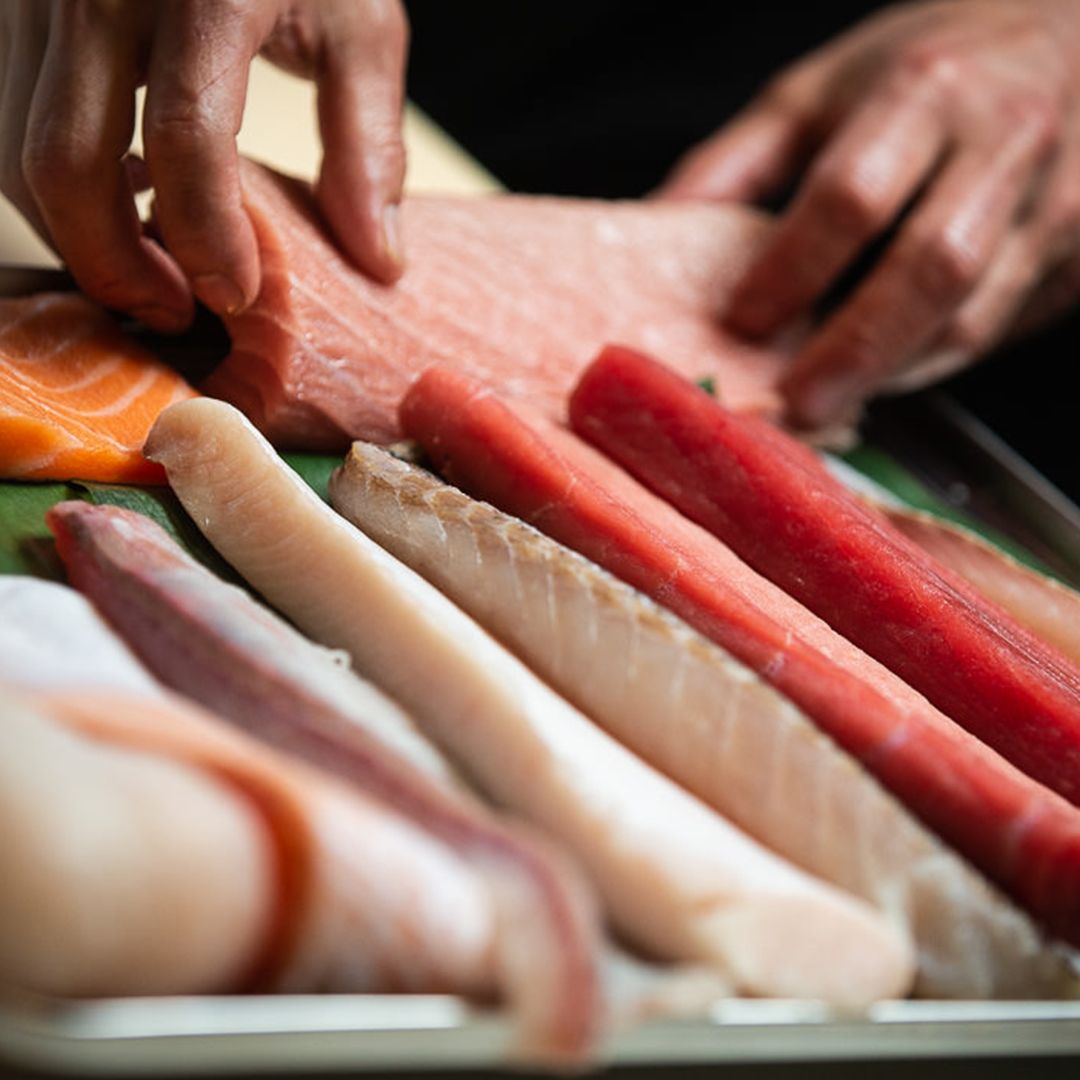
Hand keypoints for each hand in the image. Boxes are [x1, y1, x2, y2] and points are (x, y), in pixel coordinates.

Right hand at [0, 0, 407, 331]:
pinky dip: (57, 184)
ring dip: (79, 233)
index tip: (237, 296)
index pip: (187, 137)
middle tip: (176, 310)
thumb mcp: (359, 21)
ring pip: (16, 150)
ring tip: (154, 266)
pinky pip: (9, 119)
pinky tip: (124, 198)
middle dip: (114, 263)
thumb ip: (368, 141)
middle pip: (65, 162)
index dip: (207, 237)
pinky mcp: (13, 6)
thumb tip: (379, 259)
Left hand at [661, 1, 1079, 428]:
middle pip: (931, 268)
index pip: (852, 195)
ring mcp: (1057, 202)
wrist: (1076, 34)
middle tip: (795, 404)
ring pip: (975, 317)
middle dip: (854, 350)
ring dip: (895, 372)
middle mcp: (1003, 143)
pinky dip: (934, 362)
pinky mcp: (1077, 254)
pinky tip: (886, 373)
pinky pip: (1001, 330)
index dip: (792, 270)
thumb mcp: (821, 89)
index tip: (743, 322)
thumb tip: (657, 229)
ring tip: (833, 400)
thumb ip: (738, 162)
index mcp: (924, 91)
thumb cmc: (931, 65)